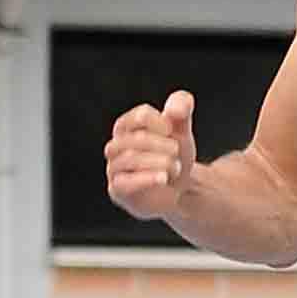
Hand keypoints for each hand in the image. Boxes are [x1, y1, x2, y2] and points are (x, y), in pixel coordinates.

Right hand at [103, 88, 198, 219]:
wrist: (180, 188)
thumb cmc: (175, 154)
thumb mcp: (182, 128)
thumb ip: (182, 107)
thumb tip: (174, 110)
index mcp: (127, 125)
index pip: (140, 116)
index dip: (159, 122)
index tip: (171, 130)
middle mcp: (116, 145)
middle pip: (133, 139)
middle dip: (159, 144)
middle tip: (176, 150)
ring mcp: (114, 168)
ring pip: (128, 159)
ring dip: (157, 161)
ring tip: (175, 166)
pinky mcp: (117, 190)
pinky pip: (124, 183)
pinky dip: (146, 179)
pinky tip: (164, 178)